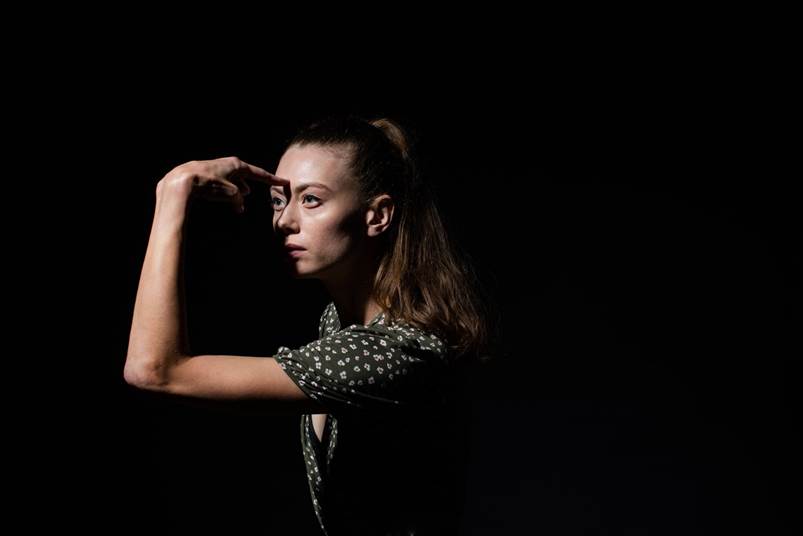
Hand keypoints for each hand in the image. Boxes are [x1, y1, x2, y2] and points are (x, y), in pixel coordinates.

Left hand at [157, 156, 289, 213]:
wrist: (183, 181)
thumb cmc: (209, 184)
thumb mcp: (231, 194)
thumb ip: (239, 201)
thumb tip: (240, 206)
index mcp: (237, 165)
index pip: (260, 174)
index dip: (272, 180)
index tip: (283, 182)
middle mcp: (228, 164)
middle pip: (245, 175)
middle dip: (252, 183)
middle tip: (260, 188)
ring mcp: (216, 168)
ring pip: (232, 179)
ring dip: (238, 188)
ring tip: (241, 198)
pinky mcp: (205, 174)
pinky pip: (221, 183)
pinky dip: (226, 191)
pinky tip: (224, 198)